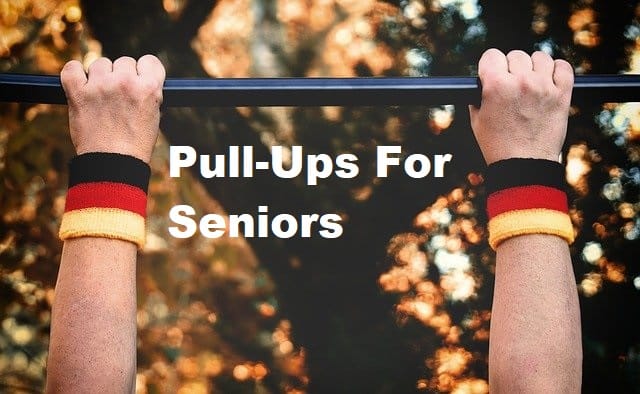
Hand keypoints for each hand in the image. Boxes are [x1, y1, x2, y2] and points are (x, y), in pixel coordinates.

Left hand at [60, 55, 165, 162]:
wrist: (113, 164)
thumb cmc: (135, 145)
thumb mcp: (153, 116)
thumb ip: (147, 93)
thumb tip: (138, 79)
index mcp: (149, 88)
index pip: (150, 61)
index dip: (145, 71)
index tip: (140, 80)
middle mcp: (125, 82)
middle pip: (124, 61)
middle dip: (122, 76)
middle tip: (119, 96)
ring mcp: (100, 86)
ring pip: (100, 64)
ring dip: (101, 76)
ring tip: (101, 96)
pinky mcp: (78, 93)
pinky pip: (71, 68)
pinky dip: (74, 73)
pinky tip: (80, 83)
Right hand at [468, 49, 573, 164]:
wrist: (524, 165)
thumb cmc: (497, 146)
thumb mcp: (477, 121)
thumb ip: (479, 97)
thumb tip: (484, 83)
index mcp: (496, 86)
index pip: (491, 55)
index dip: (490, 65)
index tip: (492, 73)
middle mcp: (521, 82)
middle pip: (516, 55)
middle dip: (511, 68)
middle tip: (511, 84)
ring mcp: (544, 87)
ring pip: (540, 57)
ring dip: (534, 66)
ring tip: (531, 82)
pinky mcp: (562, 95)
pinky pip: (563, 67)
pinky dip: (556, 70)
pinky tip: (549, 79)